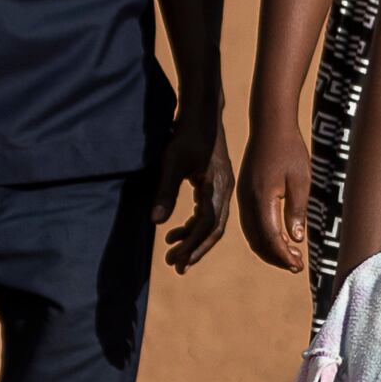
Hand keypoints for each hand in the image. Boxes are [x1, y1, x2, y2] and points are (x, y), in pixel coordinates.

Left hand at [154, 109, 233, 271]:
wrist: (202, 115)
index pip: (207, 224)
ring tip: (172, 251)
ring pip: (211, 223)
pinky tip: (175, 231)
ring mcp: (223, 188)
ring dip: (193, 240)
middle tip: (175, 266)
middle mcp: (225, 190)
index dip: (193, 245)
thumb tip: (155, 223)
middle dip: (195, 249)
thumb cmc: (186, 135)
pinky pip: (208, 213)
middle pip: (213, 229)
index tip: (177, 261)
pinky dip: (193, 225)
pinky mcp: (216, 185)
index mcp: (217, 187)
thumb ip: (165, 193)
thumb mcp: (172, 162)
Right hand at [240, 118, 313, 274]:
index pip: (271, 237)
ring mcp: (243, 197)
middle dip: (276, 257)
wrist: (270, 125)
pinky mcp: (244, 193)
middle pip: (258, 241)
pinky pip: (250, 223)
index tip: (299, 265)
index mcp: (262, 198)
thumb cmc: (290, 150)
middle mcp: (247, 201)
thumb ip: (297, 211)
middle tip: (297, 265)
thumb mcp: (301, 181)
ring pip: (252, 234)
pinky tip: (278, 238)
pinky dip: (262, 236)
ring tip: (290, 256)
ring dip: (269, 249)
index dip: (284, 255)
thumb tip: (295, 240)